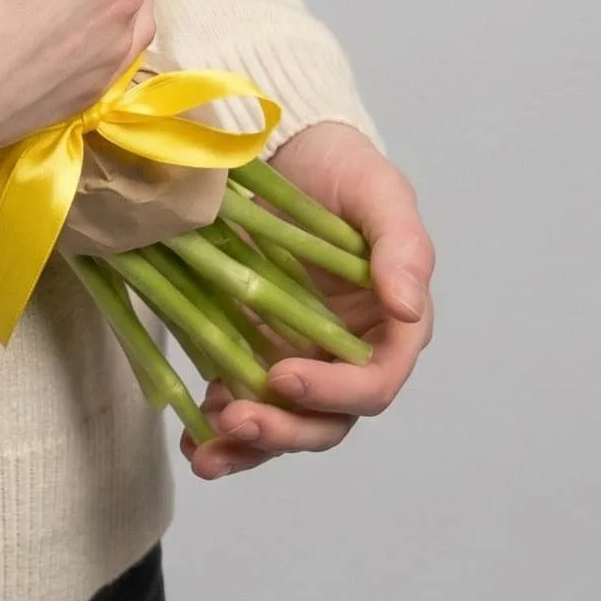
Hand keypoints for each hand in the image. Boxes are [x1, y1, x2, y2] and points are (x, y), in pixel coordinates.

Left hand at [183, 121, 434, 480]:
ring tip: (205, 453)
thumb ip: (403, 248)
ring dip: (246, 445)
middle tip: (235, 423)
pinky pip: (239, 396)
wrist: (288, 147)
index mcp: (390, 328)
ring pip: (282, 421)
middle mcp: (346, 354)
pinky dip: (217, 423)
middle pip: (326, 419)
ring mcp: (297, 353)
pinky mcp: (251, 344)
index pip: (374, 384)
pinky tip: (190, 435)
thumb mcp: (380, 193)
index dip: (333, 391)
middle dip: (283, 431)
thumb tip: (410, 307)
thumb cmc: (344, 169)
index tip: (283, 376)